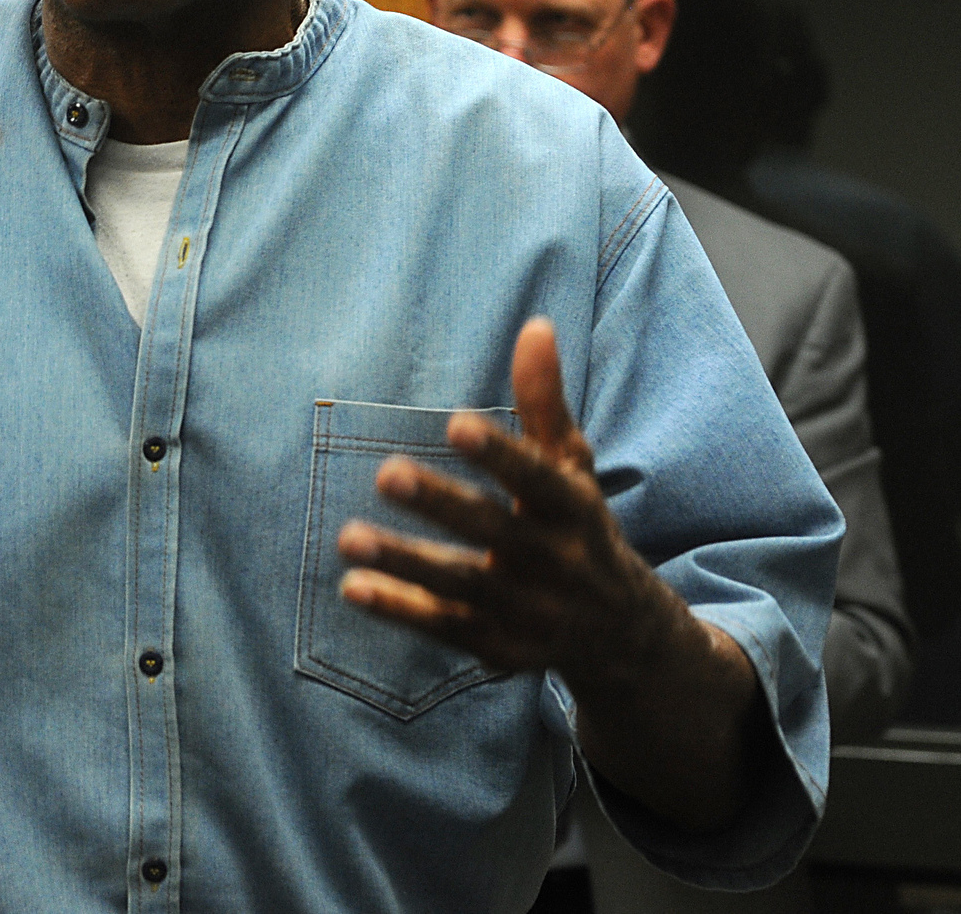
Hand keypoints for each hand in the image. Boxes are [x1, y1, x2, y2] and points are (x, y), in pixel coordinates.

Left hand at [335, 317, 684, 688]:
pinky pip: (445, 628)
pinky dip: (401, 610)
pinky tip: (353, 587)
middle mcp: (557, 563)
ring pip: (463, 585)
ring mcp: (529, 610)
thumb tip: (536, 325)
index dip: (499, 454)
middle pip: (495, 531)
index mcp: (575, 509)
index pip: (537, 478)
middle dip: (441, 504)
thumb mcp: (572, 466)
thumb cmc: (580, 526)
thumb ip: (545, 402)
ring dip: (405, 563)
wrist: (622, 634)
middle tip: (384, 474)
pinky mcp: (499, 646)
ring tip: (348, 538)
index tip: (454, 424)